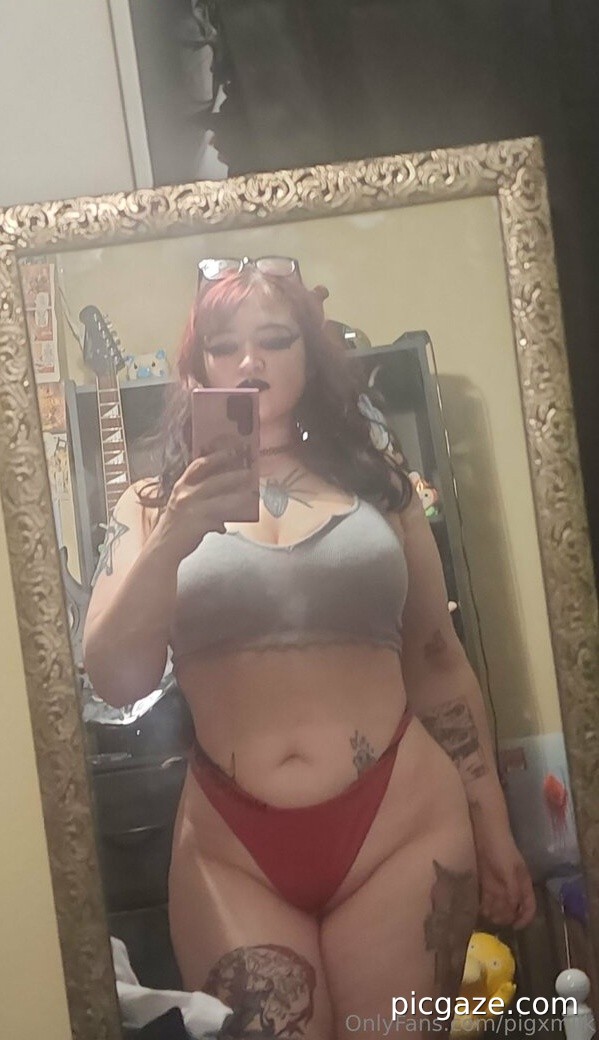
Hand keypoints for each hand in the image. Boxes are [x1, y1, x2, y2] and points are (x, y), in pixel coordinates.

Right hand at [154, 447, 255, 561]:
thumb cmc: (176, 523)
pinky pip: (220, 521)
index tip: (232, 450)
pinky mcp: (199, 525)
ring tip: (252, 495)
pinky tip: (226, 527)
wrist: (162, 548)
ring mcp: (193, 510)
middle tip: (249, 472)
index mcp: (181, 485)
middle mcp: (186, 495)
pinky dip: (225, 523)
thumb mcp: (182, 502)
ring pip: (223, 501)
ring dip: (240, 497)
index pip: (199, 465)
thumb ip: (199, 494)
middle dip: (234, 475)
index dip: (216, 456)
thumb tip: (226, 490)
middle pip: (215, 481)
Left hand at [472, 816, 535, 929]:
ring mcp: (497, 883)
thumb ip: (512, 891)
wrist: (484, 830)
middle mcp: (511, 886)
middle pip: (511, 909)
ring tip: (485, 918)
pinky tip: (477, 909)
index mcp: (523, 883)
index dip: (524, 919)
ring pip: (497, 905)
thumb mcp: (510, 870)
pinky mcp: (484, 880)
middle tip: (494, 923)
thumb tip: (513, 911)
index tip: (514, 928)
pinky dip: (483, 905)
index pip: (528, 907)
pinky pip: (486, 897)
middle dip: (504, 917)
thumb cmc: (501, 848)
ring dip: (493, 913)